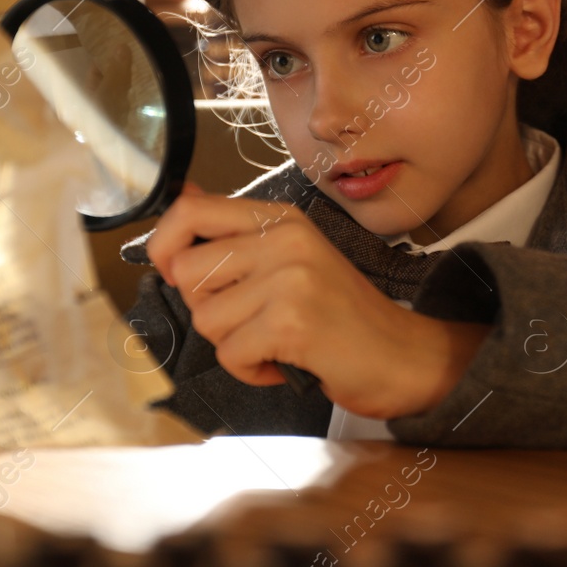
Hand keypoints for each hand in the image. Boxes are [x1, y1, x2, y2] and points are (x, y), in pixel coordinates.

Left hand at [146, 181, 489, 419]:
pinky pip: (230, 353)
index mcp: (282, 220)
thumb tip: (182, 196)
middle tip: (249, 319)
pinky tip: (285, 361)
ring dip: (234, 345)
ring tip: (276, 342)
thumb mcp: (292, 257)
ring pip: (206, 318)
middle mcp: (285, 239)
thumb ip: (237, 233)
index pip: (190, 210)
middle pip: (187, 271)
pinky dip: (251, 370)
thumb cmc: (343, 315)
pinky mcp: (292, 321)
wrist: (403, 355)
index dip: (163, 244)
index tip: (172, 271)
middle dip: (206, 309)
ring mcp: (290, 278)